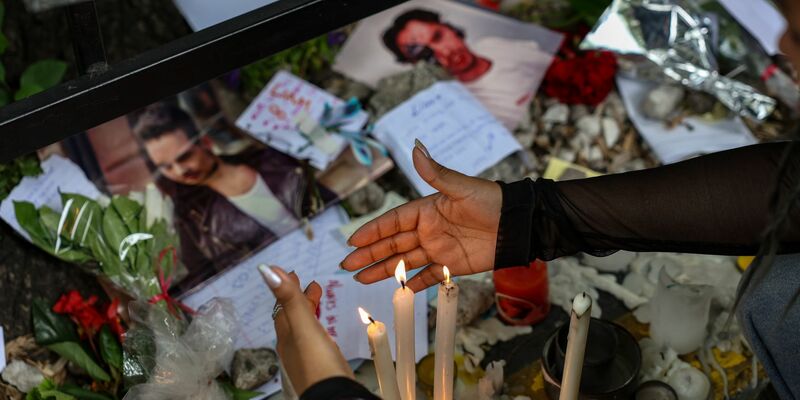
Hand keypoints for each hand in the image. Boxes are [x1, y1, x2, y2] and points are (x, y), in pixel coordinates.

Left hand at [259, 265, 353, 393]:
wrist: (333, 396)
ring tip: (317, 301)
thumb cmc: (318, 364)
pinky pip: (313, 340)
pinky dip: (316, 328)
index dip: (287, 288)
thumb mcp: (304, 326)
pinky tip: (324, 332)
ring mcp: (305, 357)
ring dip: (308, 311)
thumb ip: (289, 298)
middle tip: (310, 284)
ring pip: (303, 328)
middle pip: (292, 316)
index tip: (293, 272)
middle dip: (299, 298)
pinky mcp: (319, 366)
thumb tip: (266, 270)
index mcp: (286, 334)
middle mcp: (292, 346)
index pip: (283, 306)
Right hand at [341, 141, 501, 291]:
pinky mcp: (451, 265)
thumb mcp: (461, 187)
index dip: (372, 231)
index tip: (352, 240)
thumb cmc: (492, 201)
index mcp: (426, 210)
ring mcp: (438, 249)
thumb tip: (416, 147)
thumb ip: (435, 173)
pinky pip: (428, 277)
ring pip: (404, 262)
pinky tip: (397, 291)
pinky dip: (413, 284)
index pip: (392, 222)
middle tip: (346, 265)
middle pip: (392, 244)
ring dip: (383, 270)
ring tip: (360, 278)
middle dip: (368, 254)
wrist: (518, 225)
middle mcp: (428, 230)